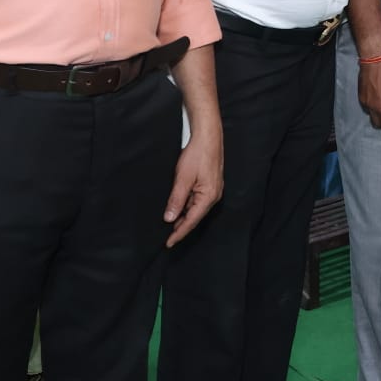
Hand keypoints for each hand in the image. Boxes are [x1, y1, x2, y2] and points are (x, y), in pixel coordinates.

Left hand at [164, 125, 222, 246]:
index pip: (191, 221)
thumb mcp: (183, 178)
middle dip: (181, 227)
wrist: (208, 137)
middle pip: (195, 217)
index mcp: (209, 197)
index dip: (179, 233)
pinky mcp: (209, 184)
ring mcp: (213, 190)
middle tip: (167, 237)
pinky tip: (178, 207)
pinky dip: (187, 206)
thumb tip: (170, 218)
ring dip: (183, 216)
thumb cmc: (198, 154)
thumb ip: (176, 200)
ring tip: (170, 224)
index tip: (169, 243)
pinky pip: (197, 200)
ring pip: (195, 209)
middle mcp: (213, 196)